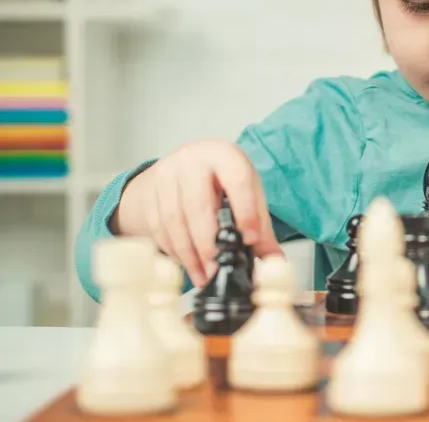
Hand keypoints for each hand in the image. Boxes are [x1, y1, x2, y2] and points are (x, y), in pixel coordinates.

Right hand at [114, 139, 283, 286]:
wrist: (184, 165)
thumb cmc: (221, 179)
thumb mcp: (246, 191)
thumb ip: (260, 225)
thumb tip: (275, 259)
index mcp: (225, 155)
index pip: (237, 181)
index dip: (245, 211)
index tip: (250, 240)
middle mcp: (192, 160)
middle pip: (197, 204)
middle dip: (207, 242)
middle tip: (217, 268)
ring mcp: (167, 174)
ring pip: (173, 219)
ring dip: (188, 253)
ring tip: (203, 275)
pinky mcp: (150, 191)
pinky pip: (157, 226)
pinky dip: (173, 250)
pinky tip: (187, 264)